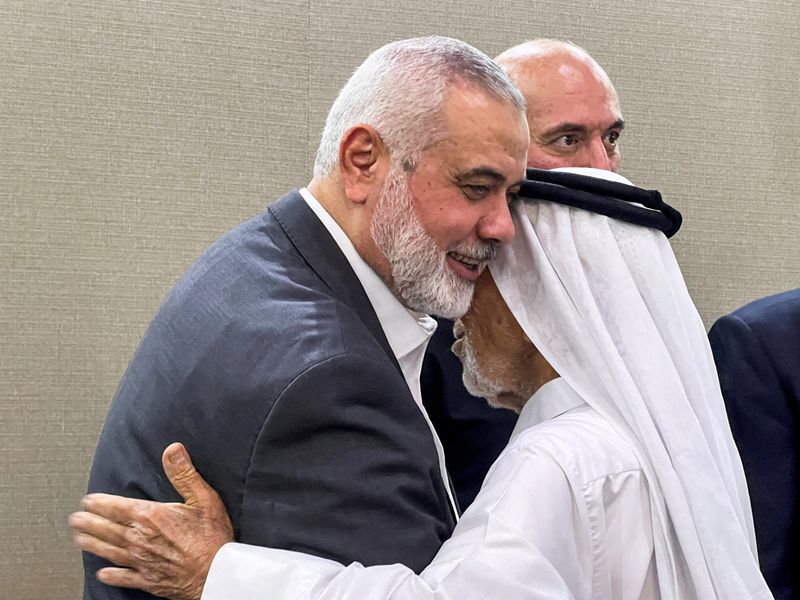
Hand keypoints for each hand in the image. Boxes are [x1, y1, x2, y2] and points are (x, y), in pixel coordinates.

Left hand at [70, 443, 233, 599]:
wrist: (217, 573)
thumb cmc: (212, 537)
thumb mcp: (203, 498)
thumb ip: (184, 474)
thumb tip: (172, 451)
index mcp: (151, 517)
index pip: (117, 507)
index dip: (100, 503)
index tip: (88, 500)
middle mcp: (140, 539)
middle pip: (107, 529)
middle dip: (89, 523)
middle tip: (75, 519)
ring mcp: (142, 561)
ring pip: (110, 551)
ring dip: (92, 544)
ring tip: (79, 539)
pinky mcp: (148, 580)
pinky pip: (124, 577)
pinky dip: (111, 575)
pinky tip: (102, 573)